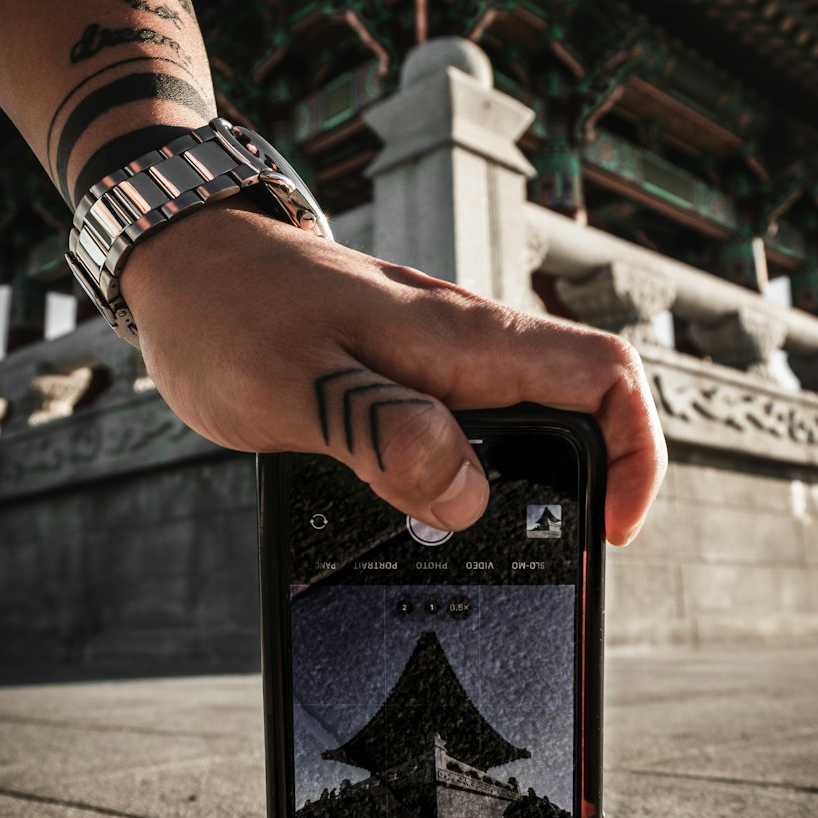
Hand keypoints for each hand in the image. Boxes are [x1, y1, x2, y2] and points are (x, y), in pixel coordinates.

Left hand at [120, 204, 666, 543]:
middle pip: (577, 406)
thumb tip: (468, 503)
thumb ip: (390, 439)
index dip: (637, 454)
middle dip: (581, 485)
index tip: (614, 528)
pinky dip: (458, 473)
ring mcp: (435, 354)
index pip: (608, 377)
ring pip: (518, 420)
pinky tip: (413, 513)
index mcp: (464, 342)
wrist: (181, 260)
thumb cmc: (230, 312)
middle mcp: (465, 343)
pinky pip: (459, 424)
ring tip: (476, 552)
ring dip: (516, 487)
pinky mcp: (400, 370)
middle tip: (540, 557)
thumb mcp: (299, 389)